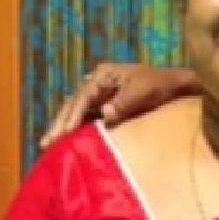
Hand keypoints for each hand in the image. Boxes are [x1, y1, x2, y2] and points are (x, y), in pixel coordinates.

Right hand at [39, 63, 197, 146]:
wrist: (172, 85)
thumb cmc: (159, 86)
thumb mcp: (144, 92)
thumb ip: (125, 103)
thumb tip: (105, 115)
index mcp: (104, 75)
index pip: (83, 97)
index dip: (73, 116)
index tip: (65, 133)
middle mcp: (97, 82)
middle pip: (73, 103)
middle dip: (59, 123)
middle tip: (46, 143)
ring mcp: (98, 93)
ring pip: (74, 110)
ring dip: (62, 126)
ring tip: (47, 144)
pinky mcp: (103, 104)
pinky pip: (84, 116)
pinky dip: (73, 127)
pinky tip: (63, 140)